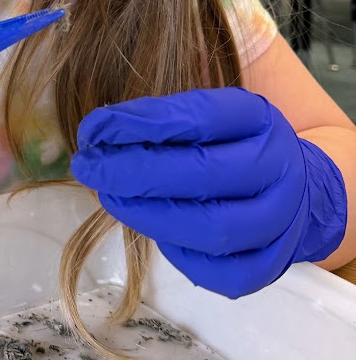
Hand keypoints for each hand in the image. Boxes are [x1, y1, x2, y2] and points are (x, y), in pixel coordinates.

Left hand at [70, 88, 346, 298]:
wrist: (295, 184)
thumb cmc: (227, 139)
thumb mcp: (204, 110)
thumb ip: (159, 117)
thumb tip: (99, 133)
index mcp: (257, 118)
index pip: (197, 117)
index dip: (139, 123)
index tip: (93, 127)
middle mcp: (277, 167)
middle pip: (204, 174)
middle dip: (134, 171)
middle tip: (87, 166)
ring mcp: (280, 220)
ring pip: (213, 228)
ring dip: (148, 215)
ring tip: (108, 196)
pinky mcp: (272, 263)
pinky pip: (224, 272)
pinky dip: (180, 255)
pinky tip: (151, 230)